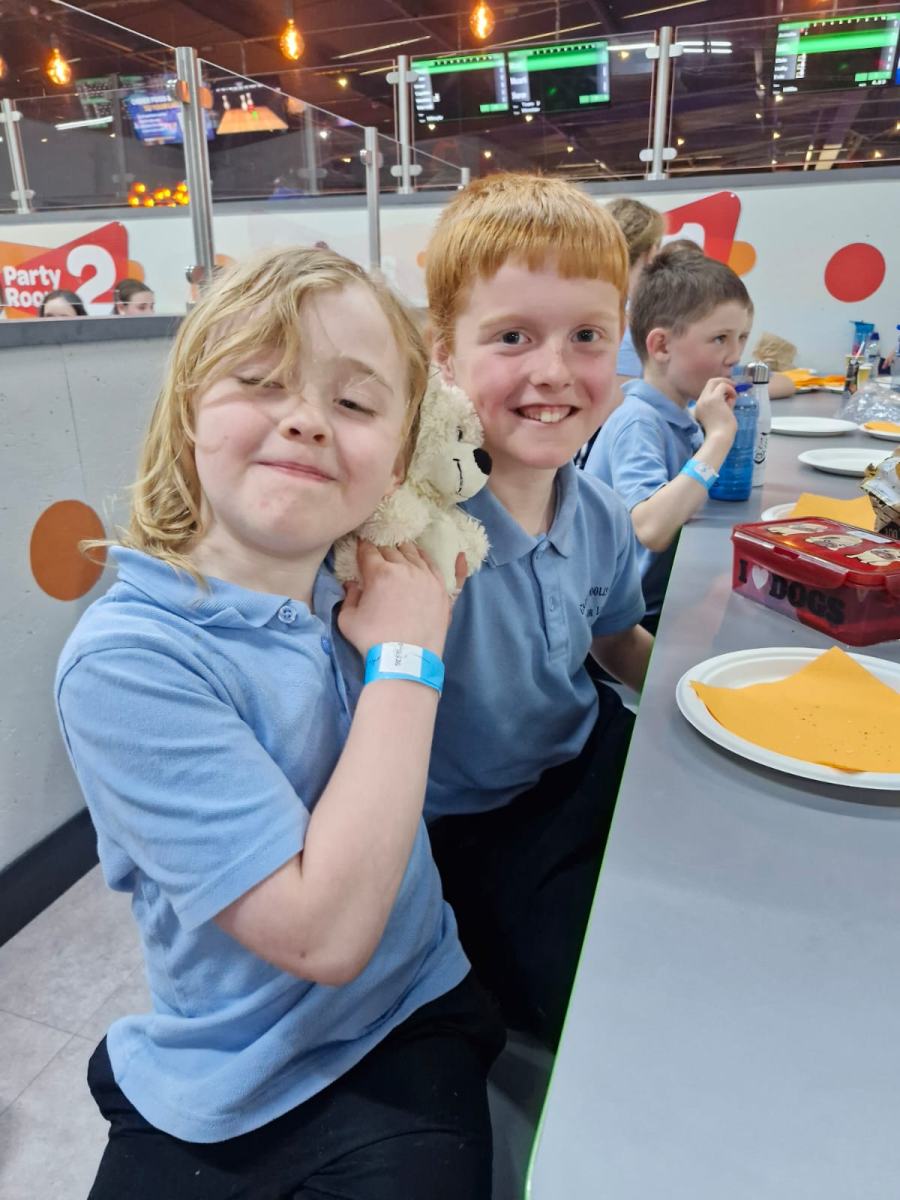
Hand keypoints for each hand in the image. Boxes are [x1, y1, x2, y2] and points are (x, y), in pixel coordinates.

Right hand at [338, 541, 458, 659]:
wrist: (405, 660)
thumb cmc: (373, 641)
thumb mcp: (347, 619)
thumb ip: (348, 596)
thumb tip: (352, 584)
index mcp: (380, 573)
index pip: (369, 551)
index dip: (363, 548)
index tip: (361, 548)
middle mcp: (406, 569)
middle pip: (392, 550)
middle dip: (383, 551)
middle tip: (379, 555)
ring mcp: (428, 578)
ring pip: (417, 554)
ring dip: (407, 551)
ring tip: (403, 551)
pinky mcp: (443, 591)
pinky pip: (446, 570)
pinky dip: (451, 563)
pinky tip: (458, 555)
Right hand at [694, 377, 736, 443]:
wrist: (719, 439)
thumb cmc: (720, 433)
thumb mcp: (720, 416)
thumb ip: (723, 406)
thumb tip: (730, 398)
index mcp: (699, 407)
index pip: (707, 391)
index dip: (718, 389)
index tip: (727, 394)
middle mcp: (700, 401)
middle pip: (710, 382)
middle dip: (723, 382)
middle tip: (733, 386)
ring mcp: (706, 399)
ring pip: (716, 382)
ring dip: (728, 386)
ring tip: (733, 397)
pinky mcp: (714, 399)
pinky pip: (723, 386)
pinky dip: (731, 390)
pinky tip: (734, 398)